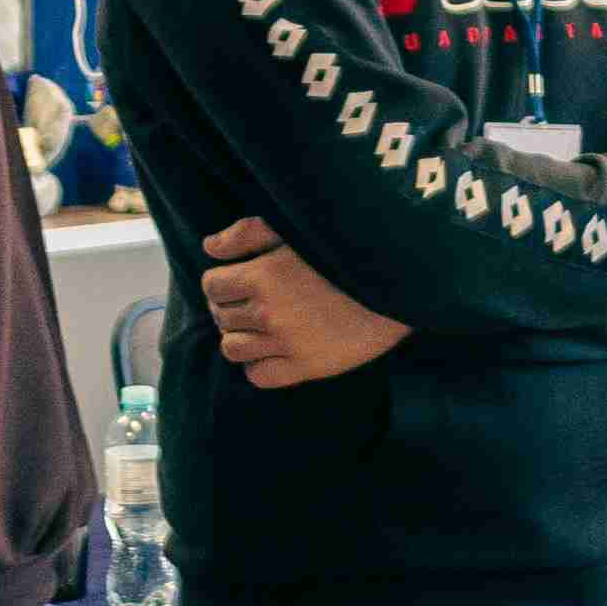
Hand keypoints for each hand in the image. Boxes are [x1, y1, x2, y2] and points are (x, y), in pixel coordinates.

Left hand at [203, 214, 408, 385]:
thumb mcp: (294, 229)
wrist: (396, 285)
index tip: (236, 281)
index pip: (212, 285)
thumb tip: (209, 247)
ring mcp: (285, 344)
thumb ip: (247, 234)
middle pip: (220, 317)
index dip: (221, 282)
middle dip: (230, 308)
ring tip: (257, 328)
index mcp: (262, 276)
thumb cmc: (344, 251)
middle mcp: (267, 313)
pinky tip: (271, 351)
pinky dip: (256, 365)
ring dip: (239, 337)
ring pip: (232, 349)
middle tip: (251, 302)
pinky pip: (258, 376)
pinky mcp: (305, 368)